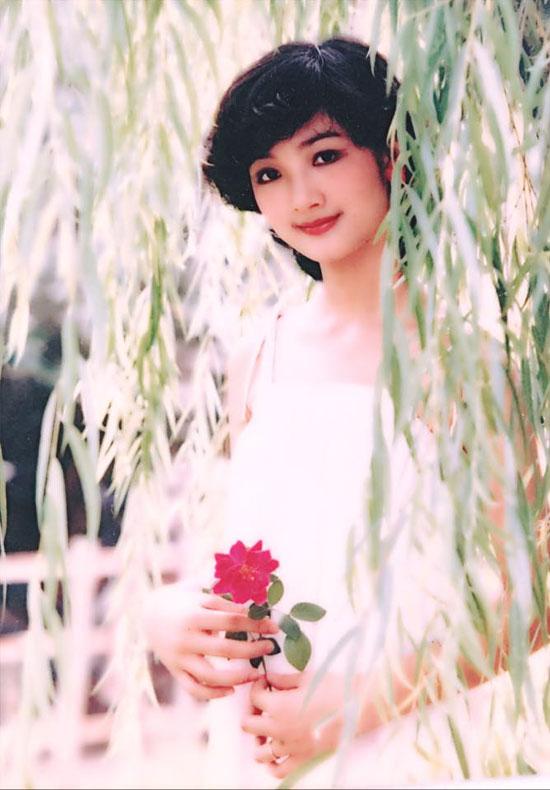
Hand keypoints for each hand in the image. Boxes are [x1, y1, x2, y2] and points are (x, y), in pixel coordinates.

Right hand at [143, 582, 278, 700]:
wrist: (148, 612)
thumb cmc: (183, 599)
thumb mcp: (200, 591)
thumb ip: (224, 595)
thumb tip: (254, 595)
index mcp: (195, 615)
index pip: (231, 621)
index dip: (255, 624)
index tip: (273, 626)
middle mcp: (187, 638)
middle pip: (226, 649)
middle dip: (252, 650)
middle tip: (270, 647)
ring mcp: (180, 657)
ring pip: (210, 675)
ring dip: (237, 678)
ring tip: (256, 674)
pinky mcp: (175, 670)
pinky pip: (194, 688)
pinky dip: (212, 693)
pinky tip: (231, 690)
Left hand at [242, 671, 343, 778]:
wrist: (358, 707)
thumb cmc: (334, 688)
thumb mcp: (306, 678)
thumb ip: (284, 680)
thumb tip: (270, 679)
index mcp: (278, 706)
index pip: (254, 697)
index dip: (257, 686)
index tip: (265, 682)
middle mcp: (279, 729)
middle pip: (249, 725)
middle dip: (252, 712)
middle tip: (263, 705)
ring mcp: (290, 747)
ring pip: (259, 752)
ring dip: (259, 740)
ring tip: (266, 730)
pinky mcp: (303, 759)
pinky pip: (279, 770)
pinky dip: (272, 765)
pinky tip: (275, 754)